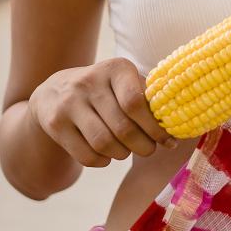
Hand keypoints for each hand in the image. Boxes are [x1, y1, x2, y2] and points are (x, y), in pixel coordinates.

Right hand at [27, 58, 176, 168]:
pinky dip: (102, 161)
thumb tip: (177, 129)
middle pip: (123, 128)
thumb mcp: (125, 84)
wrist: (53, 91)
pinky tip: (106, 155)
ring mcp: (69, 102)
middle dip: (142, 146)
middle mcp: (89, 82)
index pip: (137, 103)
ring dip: (122, 154)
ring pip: (104, 143)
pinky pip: (86, 155)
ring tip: (126, 151)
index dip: (154, 128)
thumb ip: (150, 101)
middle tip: (148, 150)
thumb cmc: (105, 92)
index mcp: (115, 69)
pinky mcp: (55, 123)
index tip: (166, 141)